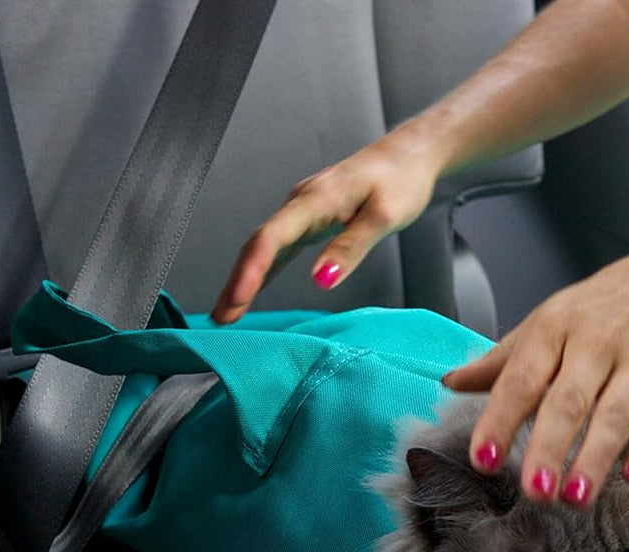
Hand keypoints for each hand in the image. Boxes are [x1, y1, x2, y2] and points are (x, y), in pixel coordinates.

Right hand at [211, 125, 446, 322]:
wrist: (408, 155)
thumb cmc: (402, 181)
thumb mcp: (384, 217)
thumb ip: (351, 247)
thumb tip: (320, 280)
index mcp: (316, 199)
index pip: (272, 237)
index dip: (250, 271)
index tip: (236, 300)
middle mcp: (301, 202)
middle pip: (259, 244)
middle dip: (236, 282)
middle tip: (220, 318)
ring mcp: (302, 210)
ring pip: (264, 246)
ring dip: (243, 279)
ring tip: (225, 314)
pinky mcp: (309, 218)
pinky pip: (277, 247)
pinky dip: (261, 270)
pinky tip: (248, 292)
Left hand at [442, 239, 628, 507]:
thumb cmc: (609, 303)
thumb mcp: (549, 321)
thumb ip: (501, 360)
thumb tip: (451, 383)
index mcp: (553, 329)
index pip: (519, 379)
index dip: (499, 420)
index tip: (482, 457)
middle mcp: (594, 343)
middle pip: (566, 401)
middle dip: (548, 448)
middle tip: (534, 491)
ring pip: (613, 413)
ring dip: (594, 458)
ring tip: (576, 496)